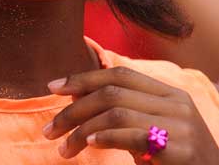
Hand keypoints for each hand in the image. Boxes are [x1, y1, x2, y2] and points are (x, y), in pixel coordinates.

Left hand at [42, 66, 218, 162]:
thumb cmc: (177, 162)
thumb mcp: (151, 131)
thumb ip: (122, 113)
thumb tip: (76, 97)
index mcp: (168, 92)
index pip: (119, 73)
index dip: (84, 77)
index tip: (53, 87)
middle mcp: (175, 102)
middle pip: (112, 91)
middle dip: (74, 108)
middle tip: (49, 129)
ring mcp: (180, 124)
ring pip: (116, 112)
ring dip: (81, 130)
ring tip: (63, 148)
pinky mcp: (180, 149)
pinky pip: (133, 135)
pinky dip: (106, 137)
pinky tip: (89, 145)